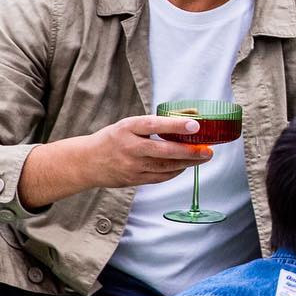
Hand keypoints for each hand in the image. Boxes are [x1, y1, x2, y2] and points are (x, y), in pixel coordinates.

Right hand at [19, 115, 213, 208]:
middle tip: (208, 150)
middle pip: (164, 151)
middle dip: (190, 151)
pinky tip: (185, 166)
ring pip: (166, 167)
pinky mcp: (134, 180)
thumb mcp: (130, 124)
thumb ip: (158, 122)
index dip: (175, 125)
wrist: (87, 162)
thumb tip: (191, 116)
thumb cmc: (113, 139)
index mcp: (127, 128)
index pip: (154, 125)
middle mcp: (129, 147)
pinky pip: (161, 177)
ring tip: (203, 157)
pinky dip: (176, 172)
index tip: (196, 124)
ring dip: (187, 163)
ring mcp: (131, 166)